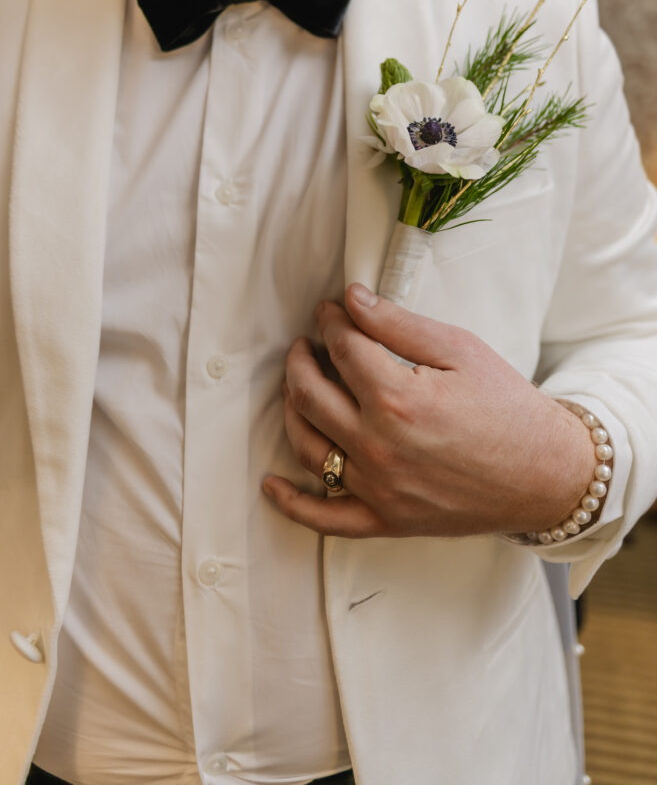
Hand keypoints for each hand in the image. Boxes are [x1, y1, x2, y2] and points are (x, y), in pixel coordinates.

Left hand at [263, 283, 595, 537]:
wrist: (546, 474)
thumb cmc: (508, 407)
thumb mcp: (460, 350)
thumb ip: (399, 324)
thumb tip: (352, 299)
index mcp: (396, 398)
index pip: (342, 348)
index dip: (331, 322)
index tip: (329, 310)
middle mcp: (378, 445)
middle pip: (311, 394)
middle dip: (301, 360)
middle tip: (306, 344)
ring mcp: (378, 488)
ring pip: (308, 445)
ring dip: (292, 410)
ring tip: (296, 387)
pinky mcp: (386, 519)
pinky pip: (326, 517)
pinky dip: (292, 503)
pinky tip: (271, 484)